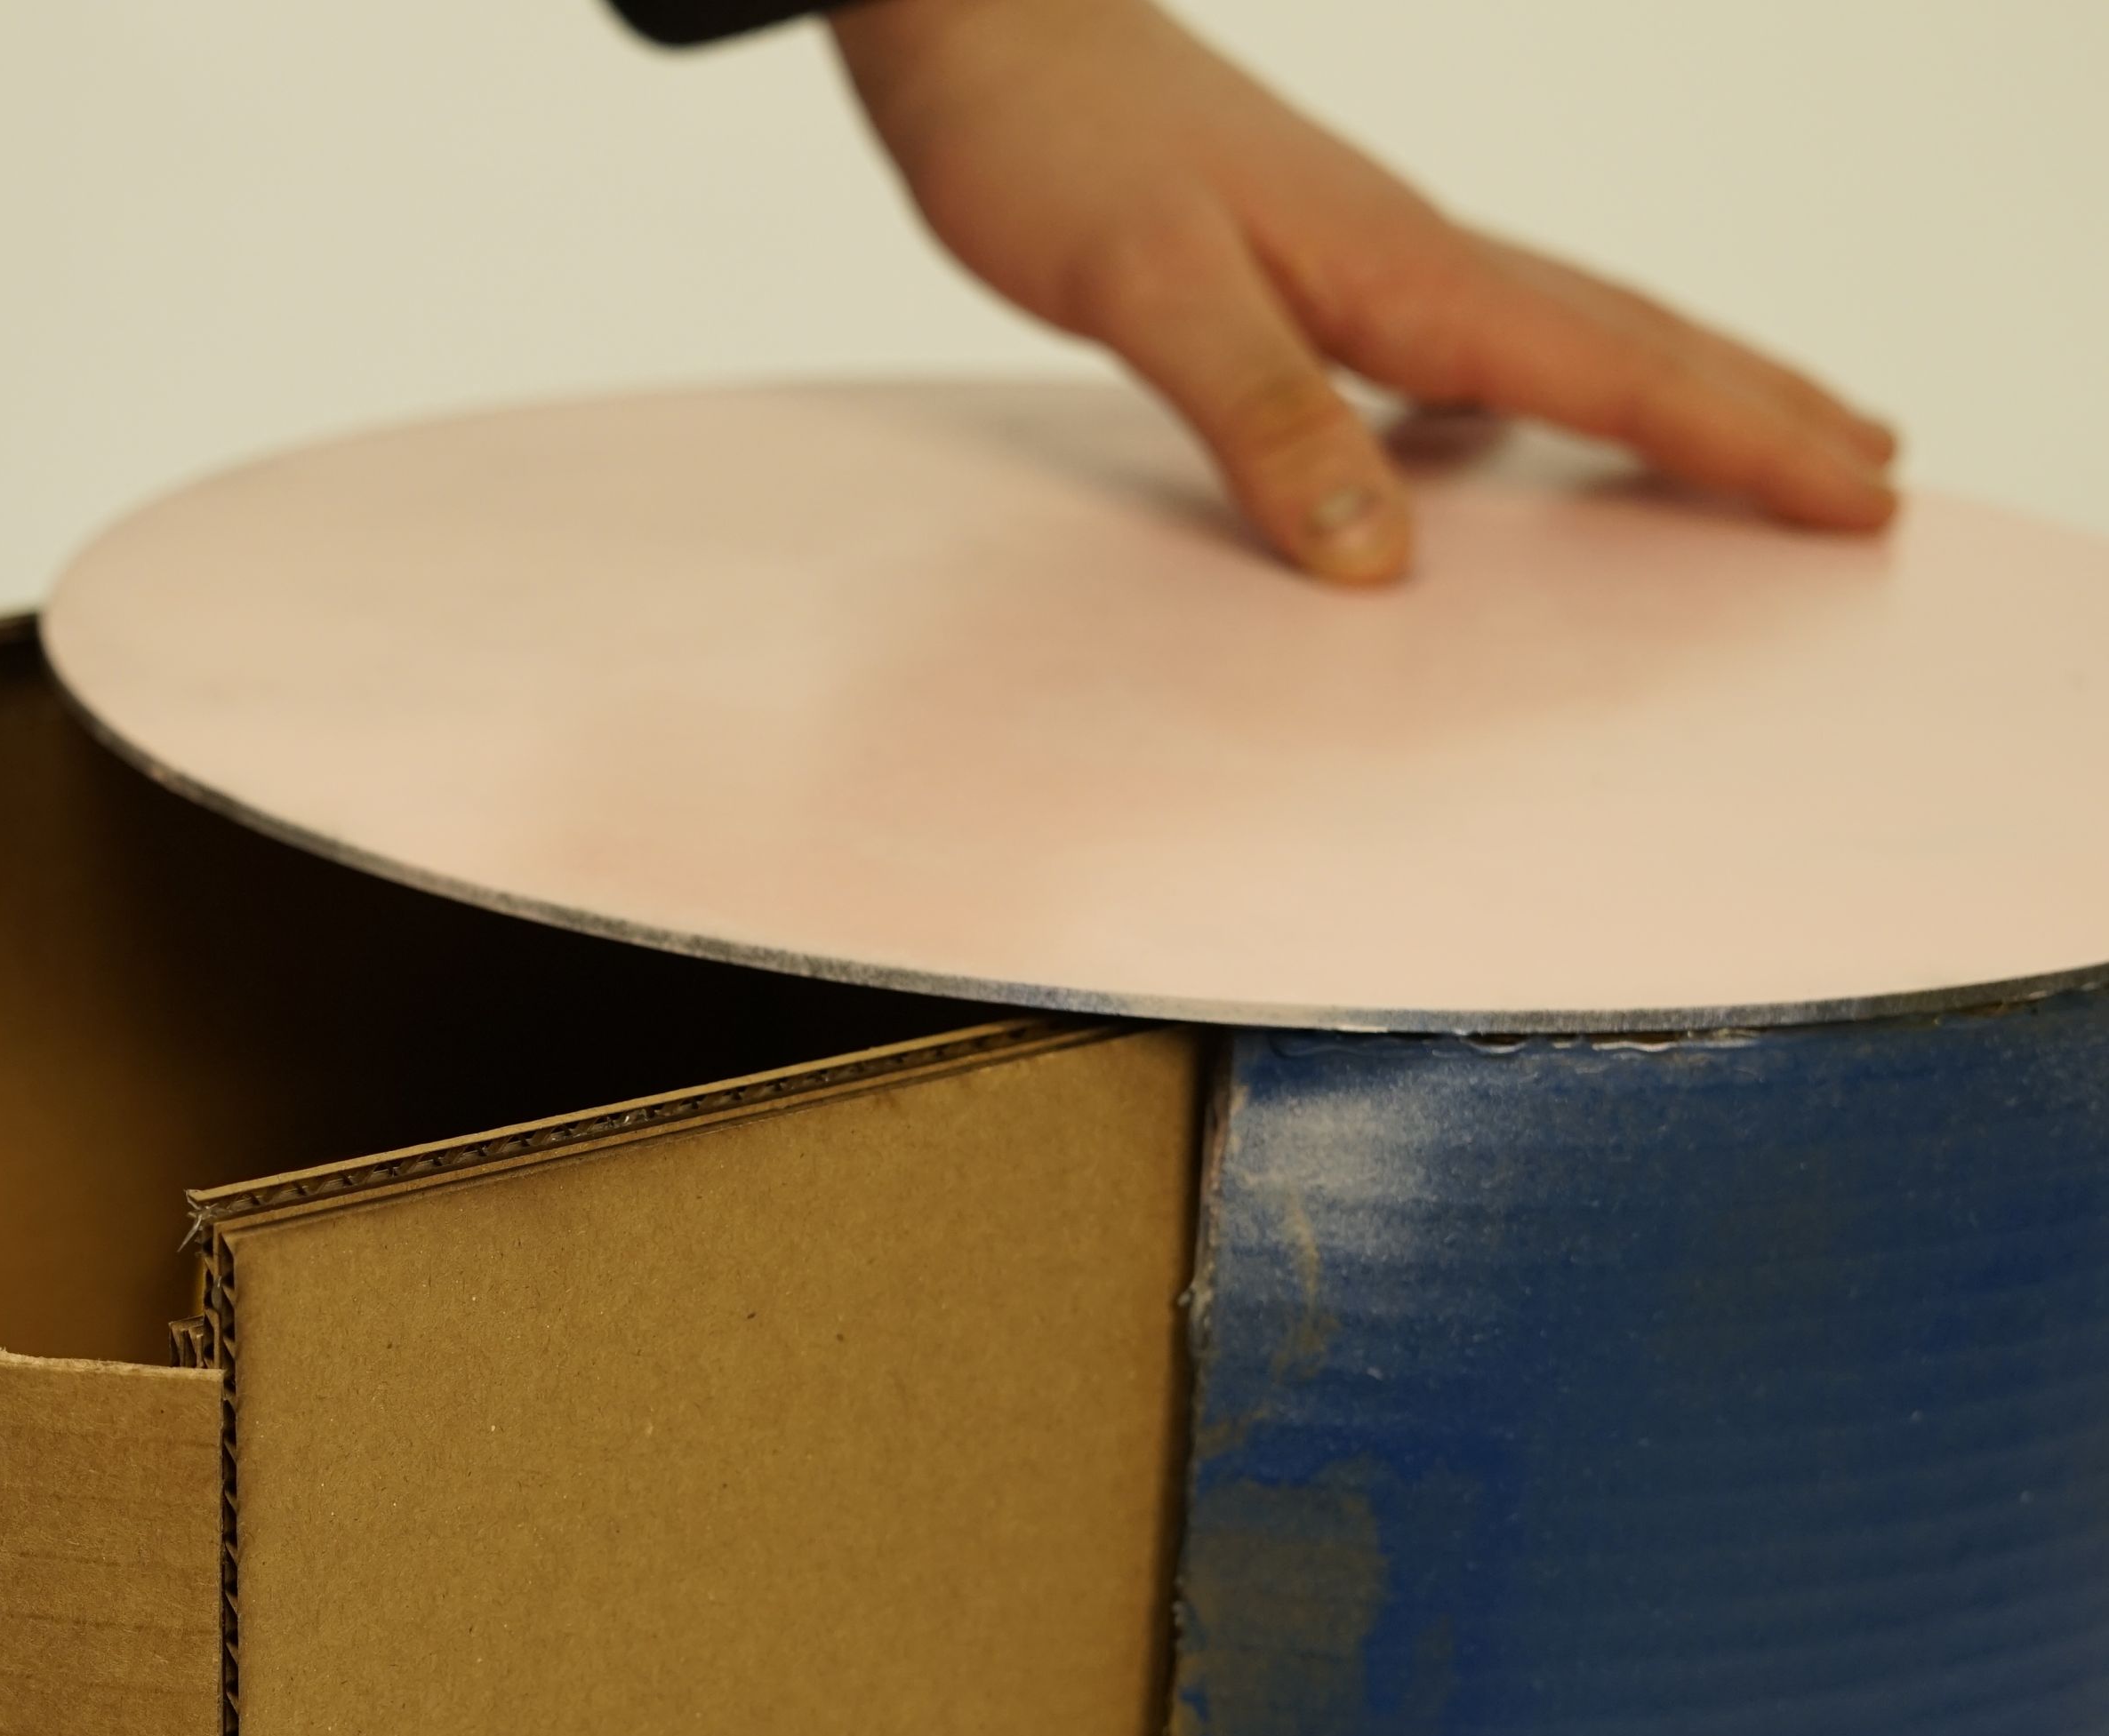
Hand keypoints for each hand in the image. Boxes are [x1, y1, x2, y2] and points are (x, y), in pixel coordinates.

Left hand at [831, 0, 1899, 582]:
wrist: (982, 29)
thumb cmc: (1049, 146)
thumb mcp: (1145, 293)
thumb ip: (1262, 416)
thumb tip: (1378, 563)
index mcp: (1400, 270)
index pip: (1612, 370)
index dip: (1740, 441)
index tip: (1854, 499)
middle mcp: (1409, 254)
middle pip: (1627, 340)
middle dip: (1757, 414)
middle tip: (1873, 478)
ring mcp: (1364, 252)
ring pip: (1559, 332)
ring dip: (1668, 394)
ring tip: (1759, 444)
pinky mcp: (1303, 258)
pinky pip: (1454, 347)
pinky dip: (1518, 396)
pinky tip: (1495, 447)